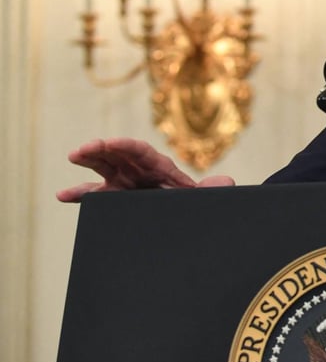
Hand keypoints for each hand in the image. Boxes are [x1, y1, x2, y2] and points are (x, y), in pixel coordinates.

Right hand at [56, 137, 234, 202]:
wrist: (192, 218)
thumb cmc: (197, 203)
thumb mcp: (206, 198)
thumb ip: (214, 190)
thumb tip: (226, 182)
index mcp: (161, 167)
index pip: (140, 151)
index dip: (125, 146)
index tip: (109, 143)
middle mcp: (140, 171)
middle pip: (118, 155)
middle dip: (100, 150)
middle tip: (81, 151)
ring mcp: (127, 183)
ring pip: (104, 168)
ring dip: (88, 161)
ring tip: (73, 157)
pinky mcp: (117, 197)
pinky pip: (96, 193)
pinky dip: (80, 193)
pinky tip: (62, 195)